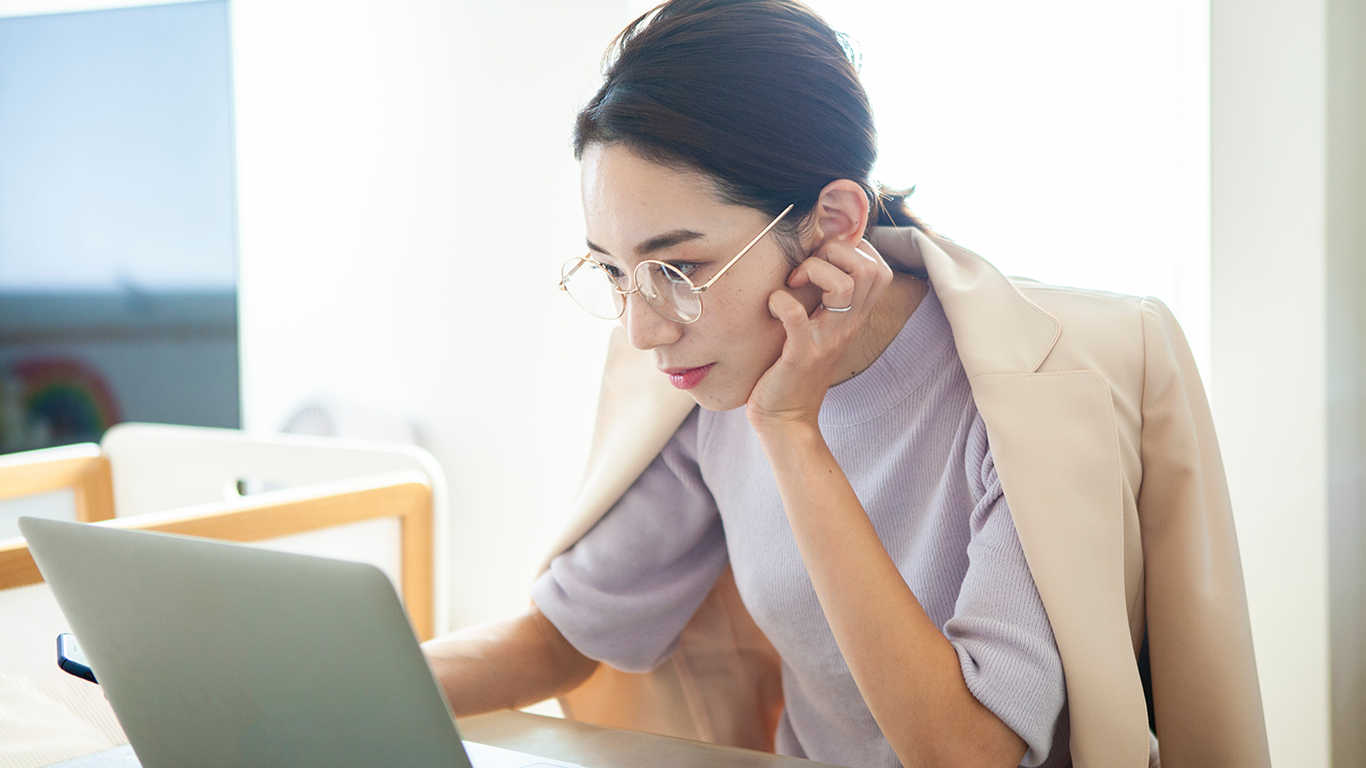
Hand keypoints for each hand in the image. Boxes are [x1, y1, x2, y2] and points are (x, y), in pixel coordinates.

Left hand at [746, 237, 893, 432]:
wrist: (786, 420)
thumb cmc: (795, 370)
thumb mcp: (821, 331)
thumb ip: (826, 302)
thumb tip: (816, 263)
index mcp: (853, 318)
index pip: (880, 269)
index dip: (853, 251)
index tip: (823, 261)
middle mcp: (847, 326)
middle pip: (868, 269)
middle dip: (834, 252)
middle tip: (806, 269)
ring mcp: (827, 341)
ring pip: (844, 286)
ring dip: (813, 270)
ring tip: (793, 283)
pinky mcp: (801, 355)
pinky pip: (797, 316)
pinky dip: (780, 301)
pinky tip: (772, 306)